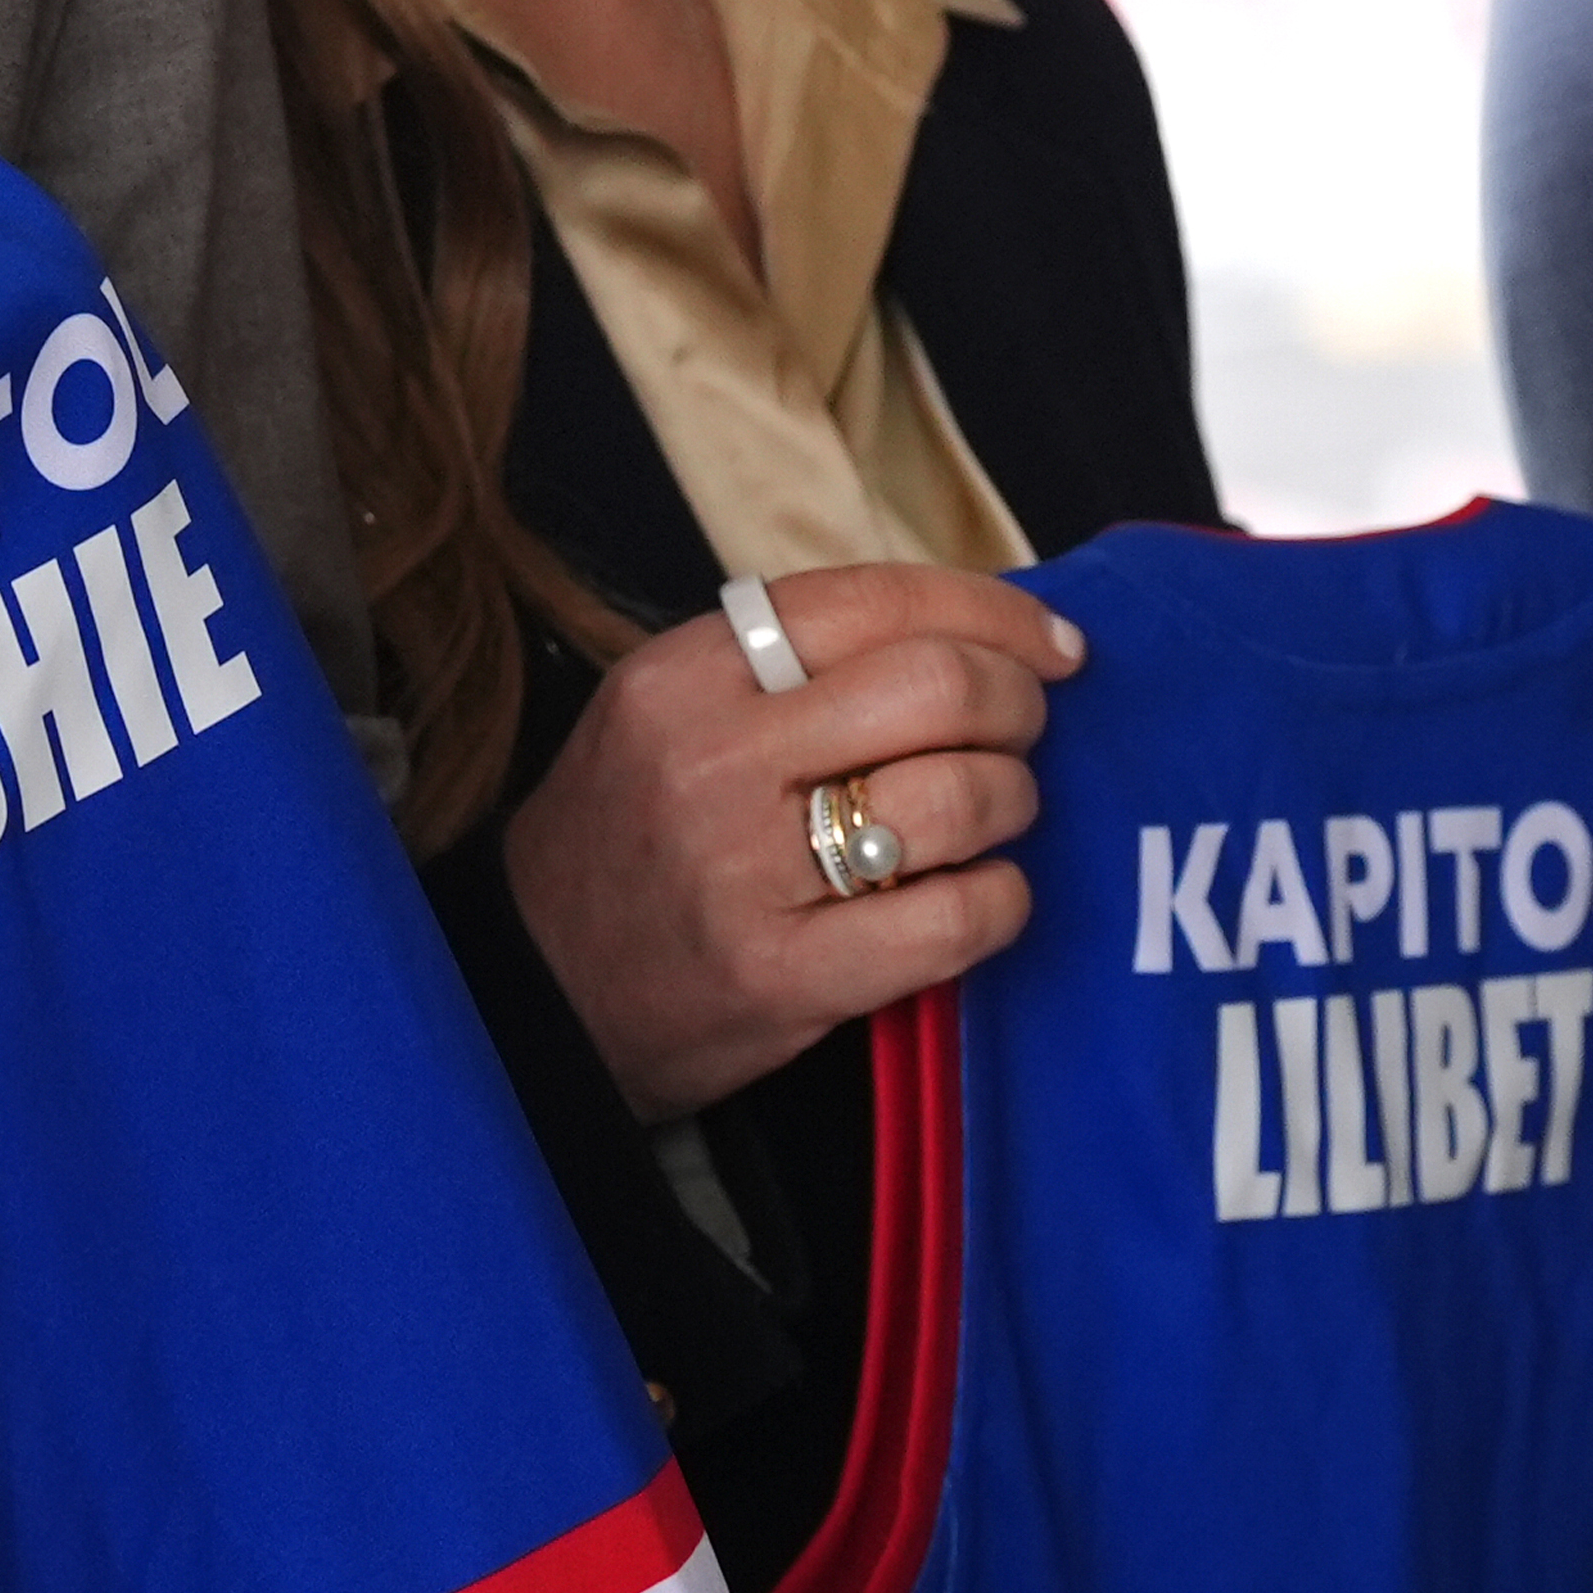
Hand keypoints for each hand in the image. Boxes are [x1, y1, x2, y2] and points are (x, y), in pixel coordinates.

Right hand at [502, 564, 1085, 1120]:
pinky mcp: (783, 977)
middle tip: (1022, 734)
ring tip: (991, 818)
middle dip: (1019, 705)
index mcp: (684, 674)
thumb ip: (795, 663)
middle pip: (940, 685)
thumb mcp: (669, 713)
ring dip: (1013, 802)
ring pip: (961, 795)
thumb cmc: (629, 839)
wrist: (538, 993)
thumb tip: (978, 629)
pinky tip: (981, 899)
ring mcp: (744, 873)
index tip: (1054, 647)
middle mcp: (711, 760)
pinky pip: (954, 919)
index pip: (875, 599)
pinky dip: (1001, 903)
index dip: (995, 613)